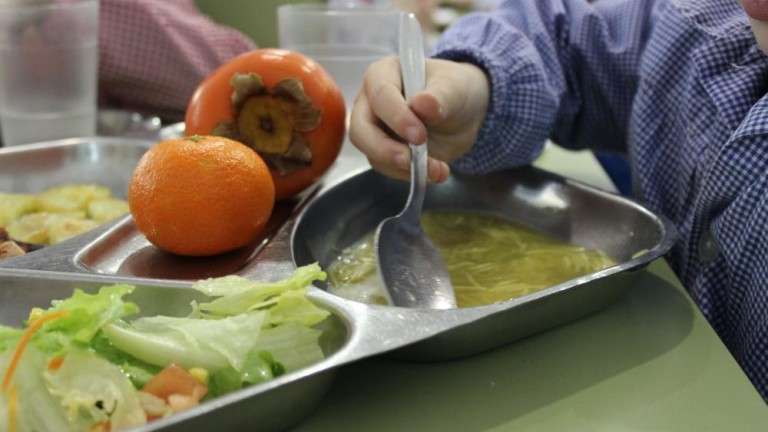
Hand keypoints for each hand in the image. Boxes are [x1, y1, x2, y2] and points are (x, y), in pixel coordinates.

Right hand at [349, 57, 489, 182]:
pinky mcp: (383, 152)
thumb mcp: (455, 89)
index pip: (379, 95)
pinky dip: (411, 174)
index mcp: (383, 74)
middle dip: (384, 148)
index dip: (396, 117)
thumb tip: (422, 104)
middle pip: (360, 129)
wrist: (464, 114)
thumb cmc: (454, 90)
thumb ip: (439, 96)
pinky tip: (436, 171)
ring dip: (402, 167)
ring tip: (437, 169)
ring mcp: (374, 130)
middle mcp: (370, 102)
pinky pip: (388, 167)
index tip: (420, 135)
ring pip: (371, 153)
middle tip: (411, 160)